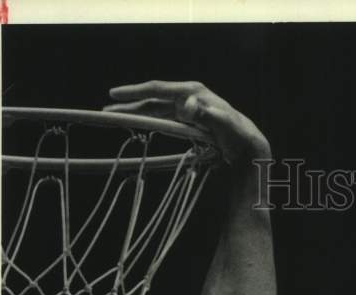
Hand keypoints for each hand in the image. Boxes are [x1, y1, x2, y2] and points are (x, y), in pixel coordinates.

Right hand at [104, 81, 269, 164]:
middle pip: (153, 99)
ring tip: (116, 116)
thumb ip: (207, 114)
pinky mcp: (188, 120)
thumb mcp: (224, 124)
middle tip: (106, 110)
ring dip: (137, 112)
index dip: (136, 92)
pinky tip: (139, 122)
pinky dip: (150, 119)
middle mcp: (188, 97)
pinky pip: (164, 118)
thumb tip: (187, 105)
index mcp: (193, 93)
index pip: (158, 89)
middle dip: (130, 103)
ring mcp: (187, 108)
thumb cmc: (238, 134)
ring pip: (156, 108)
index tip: (114, 95)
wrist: (249, 144)